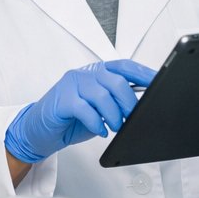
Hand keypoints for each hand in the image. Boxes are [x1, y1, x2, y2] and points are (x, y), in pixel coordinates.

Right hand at [4, 60, 156, 164]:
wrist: (39, 130)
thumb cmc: (71, 119)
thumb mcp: (99, 109)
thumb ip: (116, 102)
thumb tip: (142, 106)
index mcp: (97, 73)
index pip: (125, 67)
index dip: (144, 73)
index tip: (159, 82)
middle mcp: (85, 74)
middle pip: (116, 81)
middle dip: (129, 102)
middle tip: (132, 117)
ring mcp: (72, 85)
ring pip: (102, 95)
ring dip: (114, 115)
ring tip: (115, 126)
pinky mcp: (62, 100)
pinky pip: (85, 109)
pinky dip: (97, 122)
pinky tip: (100, 130)